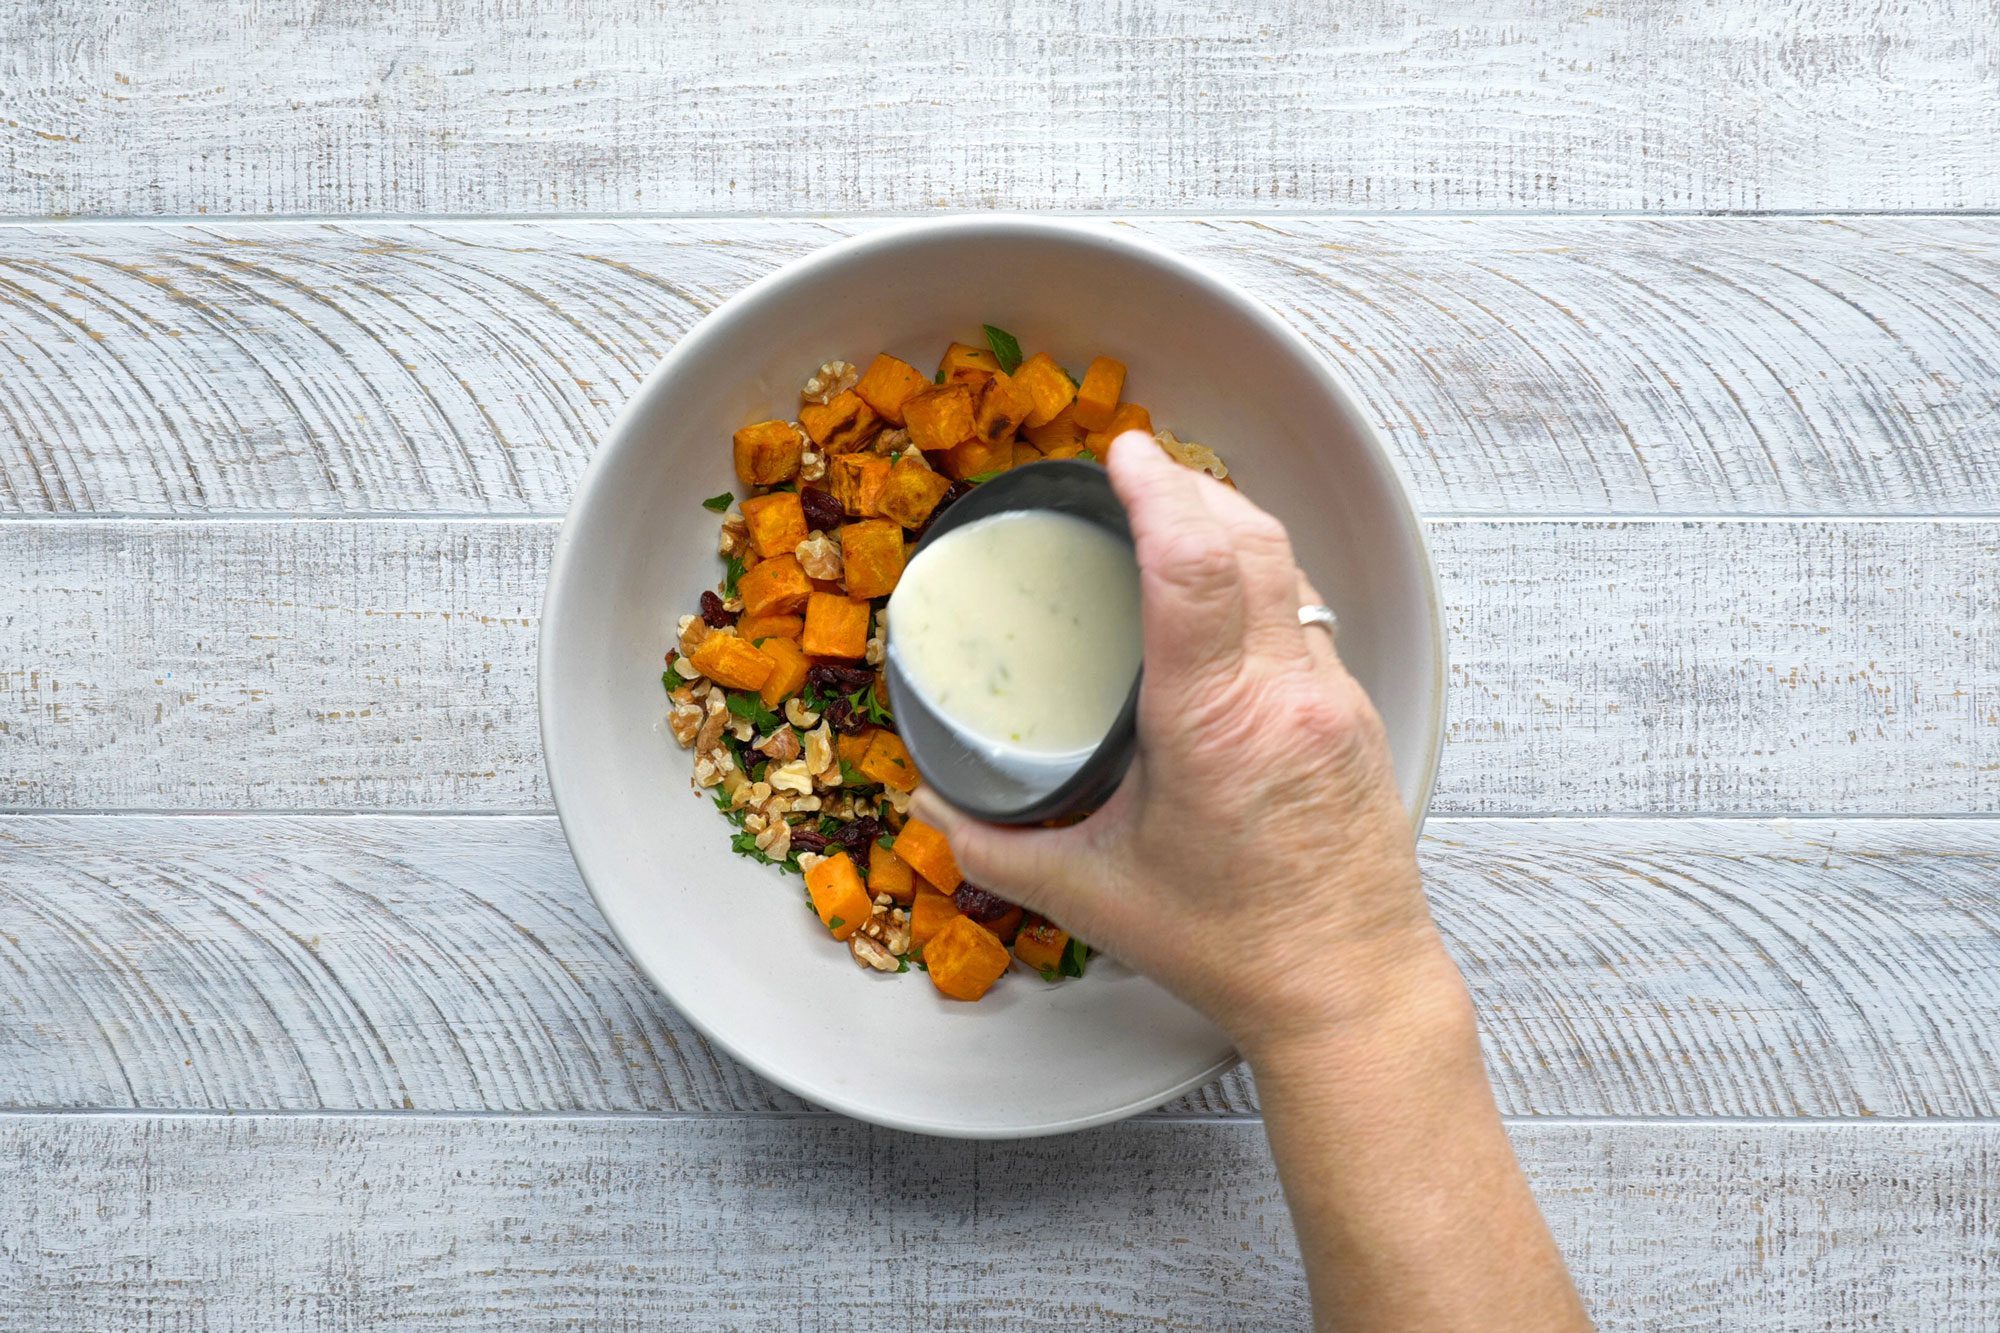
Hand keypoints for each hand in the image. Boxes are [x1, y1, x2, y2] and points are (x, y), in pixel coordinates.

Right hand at [911, 431, 1457, 1058]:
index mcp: (1216, 724)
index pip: (1195, 567)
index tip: (1124, 453)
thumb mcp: (1094, 896)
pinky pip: (1307, 613)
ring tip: (1176, 514)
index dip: (1157, 492)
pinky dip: (1261, 579)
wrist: (1352, 990)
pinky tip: (1222, 596)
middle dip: (1192, 485)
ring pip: (1289, 569)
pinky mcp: (1358, 715)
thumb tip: (930, 800)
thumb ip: (996, 846)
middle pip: (1250, 538)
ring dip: (1232, 526)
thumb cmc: (1236, 948)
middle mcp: (1287, 694)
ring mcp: (1334, 698)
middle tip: (1136, 469)